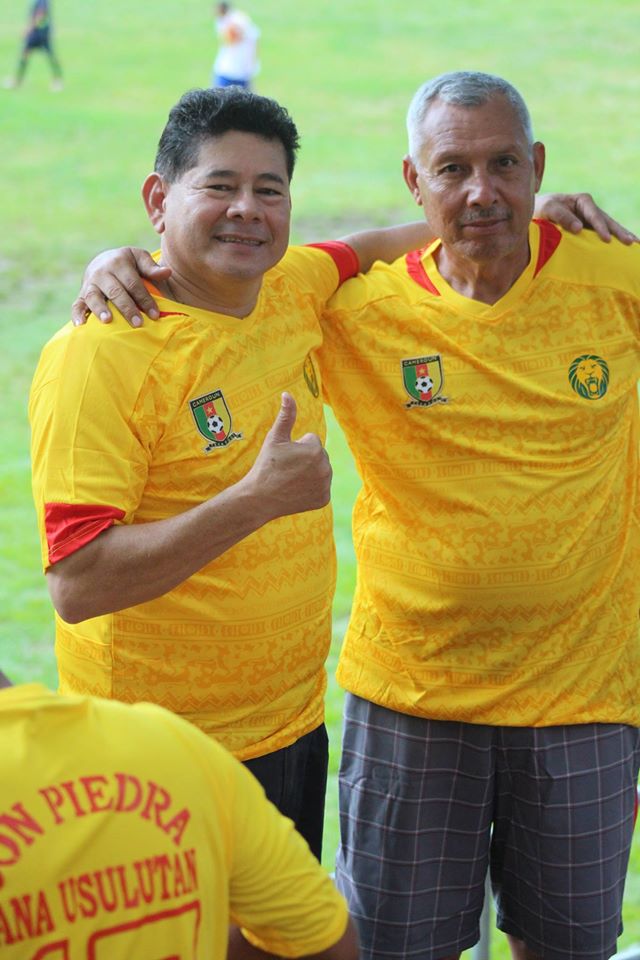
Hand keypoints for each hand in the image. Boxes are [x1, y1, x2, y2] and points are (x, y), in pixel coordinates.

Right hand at [71, 248, 171, 327]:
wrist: (104, 261)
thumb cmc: (128, 264)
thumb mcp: (139, 259)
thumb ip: (152, 268)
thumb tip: (167, 272)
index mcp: (118, 262)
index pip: (133, 283)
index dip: (144, 299)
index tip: (155, 315)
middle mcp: (102, 272)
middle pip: (115, 291)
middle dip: (127, 308)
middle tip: (138, 324)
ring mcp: (90, 284)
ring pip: (94, 297)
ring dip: (100, 309)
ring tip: (108, 321)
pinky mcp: (81, 295)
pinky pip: (77, 305)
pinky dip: (77, 315)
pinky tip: (81, 326)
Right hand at [245, 393, 331, 521]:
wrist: (260, 498)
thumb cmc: (266, 465)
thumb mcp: (275, 437)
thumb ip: (286, 415)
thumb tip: (287, 394)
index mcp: (316, 450)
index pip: (312, 440)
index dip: (296, 447)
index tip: (285, 458)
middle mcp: (326, 468)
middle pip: (319, 456)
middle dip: (305, 459)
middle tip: (287, 469)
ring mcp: (326, 485)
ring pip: (321, 471)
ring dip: (310, 472)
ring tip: (291, 480)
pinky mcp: (324, 499)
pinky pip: (321, 487)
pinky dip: (311, 489)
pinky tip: (297, 491)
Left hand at [534, 192, 638, 244]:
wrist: (537, 213)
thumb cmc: (543, 208)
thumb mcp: (549, 209)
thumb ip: (562, 217)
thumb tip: (579, 228)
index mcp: (583, 201)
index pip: (594, 214)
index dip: (601, 227)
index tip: (606, 239)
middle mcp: (591, 210)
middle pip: (608, 221)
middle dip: (620, 232)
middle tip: (631, 242)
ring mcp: (592, 221)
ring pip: (610, 229)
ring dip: (622, 237)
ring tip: (635, 245)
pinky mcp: (590, 231)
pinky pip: (603, 236)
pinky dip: (614, 242)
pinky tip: (623, 250)